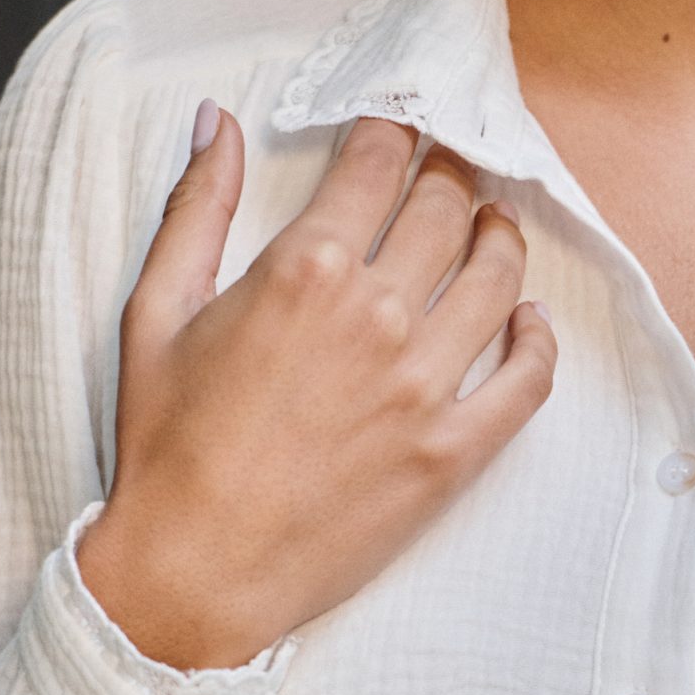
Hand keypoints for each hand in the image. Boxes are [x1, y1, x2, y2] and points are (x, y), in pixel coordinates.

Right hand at [76, 106, 555, 669]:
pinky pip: (527, 378)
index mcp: (305, 268)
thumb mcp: (156, 311)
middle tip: (453, 170)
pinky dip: (538, 339)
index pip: (379, 163)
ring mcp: (423, 385)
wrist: (192, 573)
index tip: (406, 125)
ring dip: (502, 238)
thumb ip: (198, 206)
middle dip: (453, 174)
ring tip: (495, 226)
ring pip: (497, 277)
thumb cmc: (166, 447)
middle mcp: (376, 315)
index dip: (399, 130)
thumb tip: (220, 122)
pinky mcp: (452, 451)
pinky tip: (528, 319)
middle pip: (446, 209)